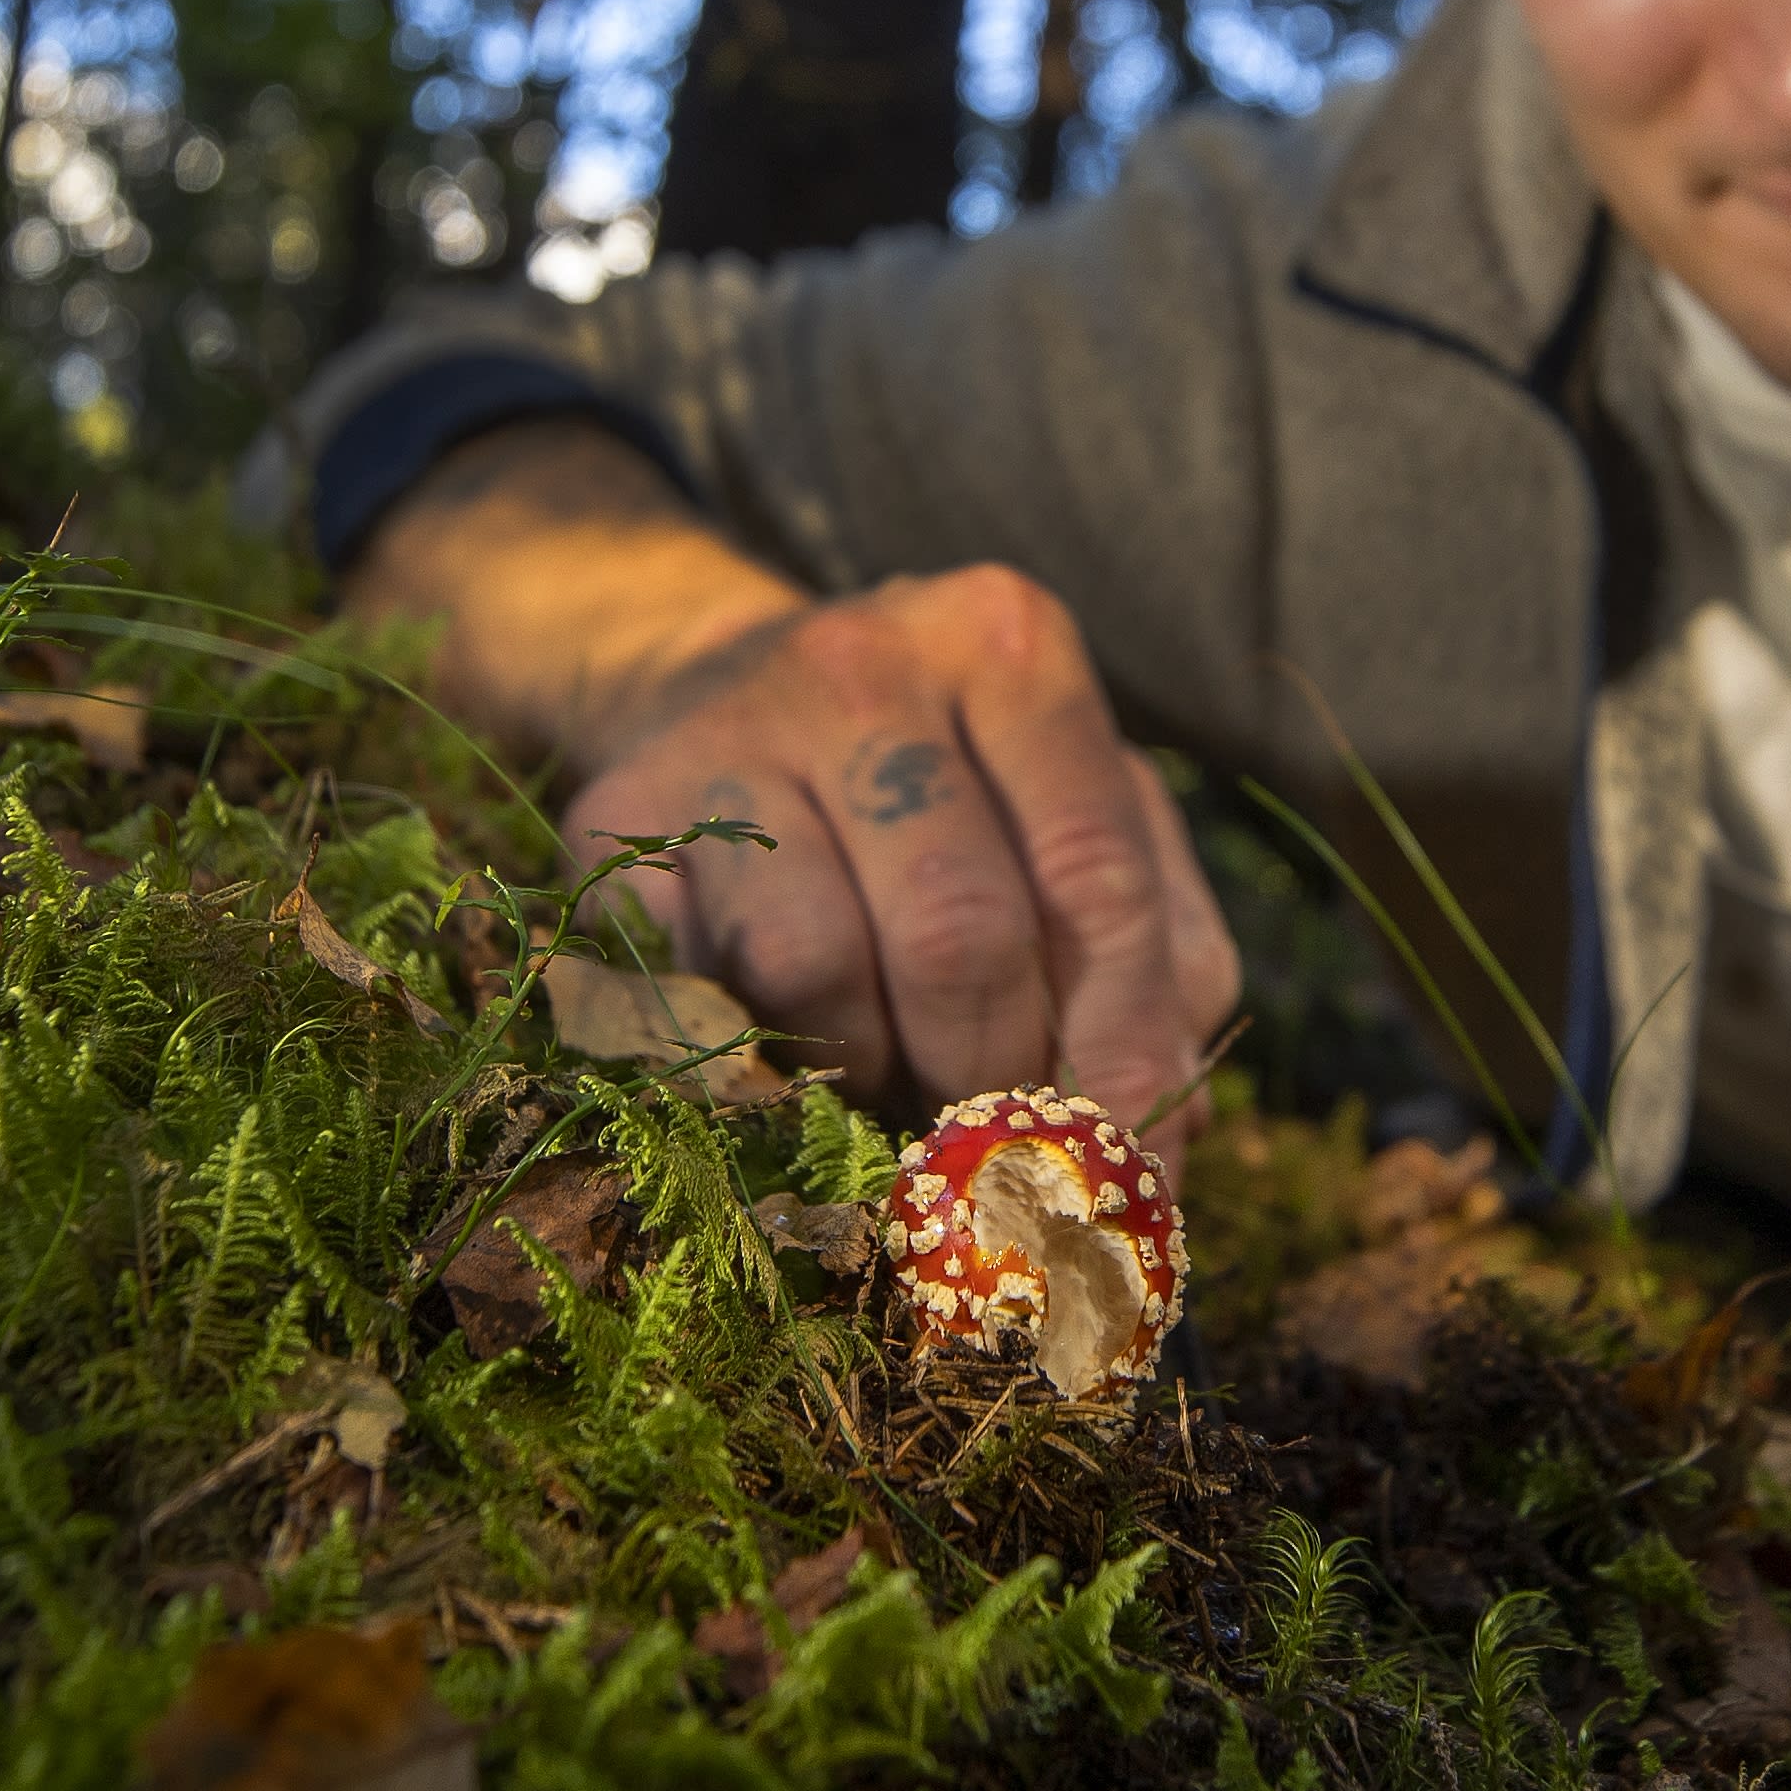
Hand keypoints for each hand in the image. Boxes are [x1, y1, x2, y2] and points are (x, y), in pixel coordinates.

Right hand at [561, 565, 1245, 1146]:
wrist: (717, 685)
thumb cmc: (943, 776)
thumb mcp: (1069, 818)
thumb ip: (1151, 954)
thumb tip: (1168, 1132)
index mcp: (1009, 644)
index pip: (1097, 869)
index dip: (1123, 1035)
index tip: (1127, 1146)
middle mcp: (867, 663)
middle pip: (960, 930)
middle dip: (992, 1071)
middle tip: (999, 1135)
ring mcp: (729, 732)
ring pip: (817, 965)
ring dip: (872, 1066)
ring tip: (893, 1068)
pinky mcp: (622, 818)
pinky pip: (705, 989)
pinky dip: (768, 1052)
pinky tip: (798, 1037)